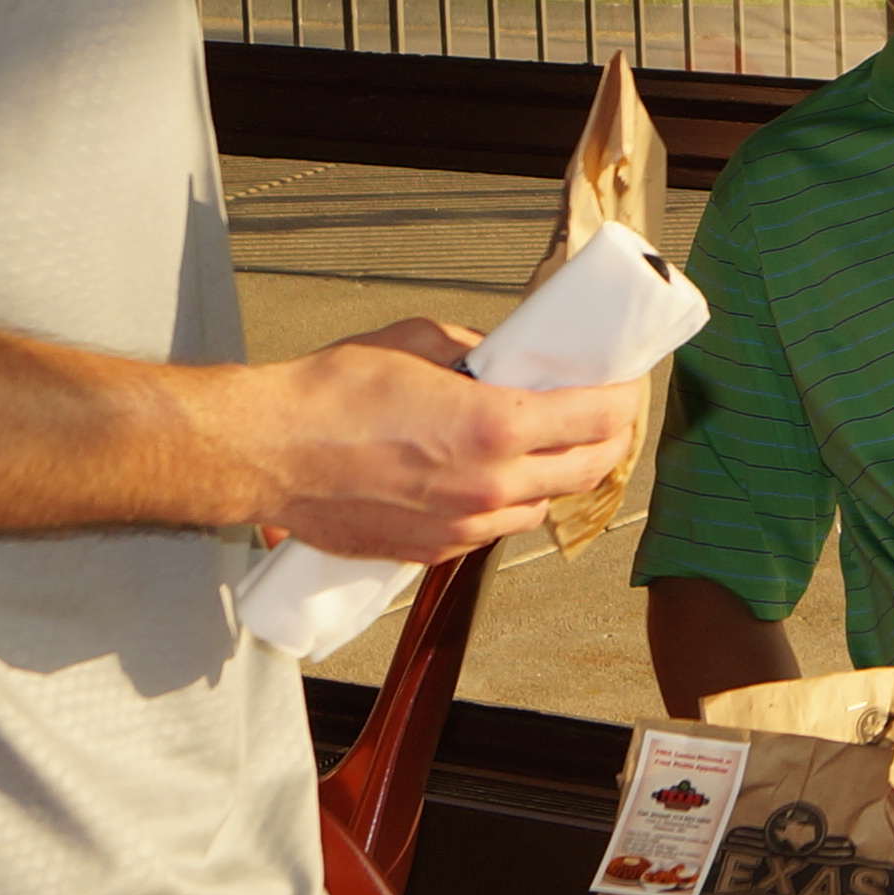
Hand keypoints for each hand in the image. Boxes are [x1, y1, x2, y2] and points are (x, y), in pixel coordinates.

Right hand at [233, 322, 644, 565]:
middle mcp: (489, 486)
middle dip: (607, 443)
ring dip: (555, 479)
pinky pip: (489, 532)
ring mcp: (462, 528)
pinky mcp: (431, 553)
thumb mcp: (419, 341)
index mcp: (496, 428)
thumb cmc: (329, 396)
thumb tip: (502, 355)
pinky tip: (489, 478)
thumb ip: (476, 349)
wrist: (267, 452)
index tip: (625, 387)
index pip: (598, 420)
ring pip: (540, 508)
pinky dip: (503, 505)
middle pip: (585, 472)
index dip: (623, 401)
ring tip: (549, 449)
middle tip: (604, 418)